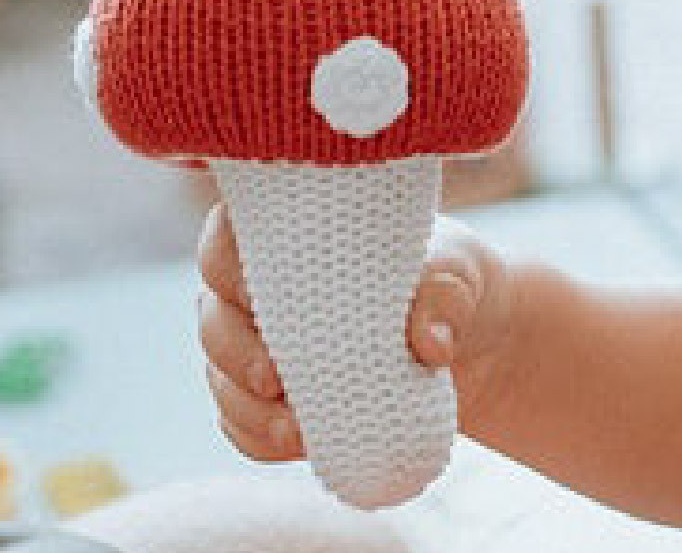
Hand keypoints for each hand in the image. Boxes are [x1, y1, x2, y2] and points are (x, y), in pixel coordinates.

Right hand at [199, 203, 512, 463]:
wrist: (469, 342)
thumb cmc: (450, 283)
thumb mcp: (460, 274)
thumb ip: (445, 295)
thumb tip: (429, 343)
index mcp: (290, 234)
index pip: (226, 236)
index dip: (226, 266)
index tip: (255, 296)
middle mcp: (259, 287)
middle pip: (212, 315)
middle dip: (233, 351)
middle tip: (274, 379)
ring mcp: (258, 346)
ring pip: (219, 375)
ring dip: (246, 406)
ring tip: (295, 430)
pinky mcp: (272, 400)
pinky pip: (241, 423)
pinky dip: (260, 438)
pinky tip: (299, 446)